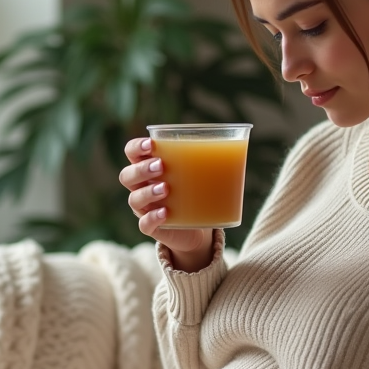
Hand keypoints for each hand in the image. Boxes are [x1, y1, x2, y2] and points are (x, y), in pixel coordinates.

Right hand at [119, 138, 213, 268]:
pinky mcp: (152, 228)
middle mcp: (140, 187)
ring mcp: (144, 209)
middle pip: (127, 175)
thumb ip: (209, 159)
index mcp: (148, 168)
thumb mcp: (200, 174)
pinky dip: (152, 218)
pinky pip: (144, 224)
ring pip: (134, 199)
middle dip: (142, 169)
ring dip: (148, 192)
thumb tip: (241, 140)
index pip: (132, 153)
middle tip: (162, 166)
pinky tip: (165, 213)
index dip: (137, 147)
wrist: (196, 228)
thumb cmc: (195, 192)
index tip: (152, 144)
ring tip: (166, 189)